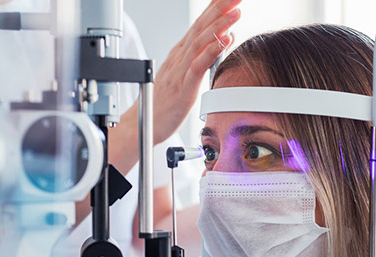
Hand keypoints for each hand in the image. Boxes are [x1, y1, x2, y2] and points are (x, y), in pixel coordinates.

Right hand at [108, 0, 240, 174]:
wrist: (140, 126)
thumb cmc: (162, 104)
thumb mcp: (183, 77)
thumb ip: (200, 58)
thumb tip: (220, 41)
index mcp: (180, 54)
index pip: (199, 25)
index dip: (214, 8)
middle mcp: (179, 58)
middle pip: (200, 27)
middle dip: (219, 9)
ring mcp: (179, 72)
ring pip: (200, 43)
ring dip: (218, 26)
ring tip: (235, 12)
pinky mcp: (182, 88)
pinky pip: (197, 67)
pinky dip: (210, 52)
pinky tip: (223, 41)